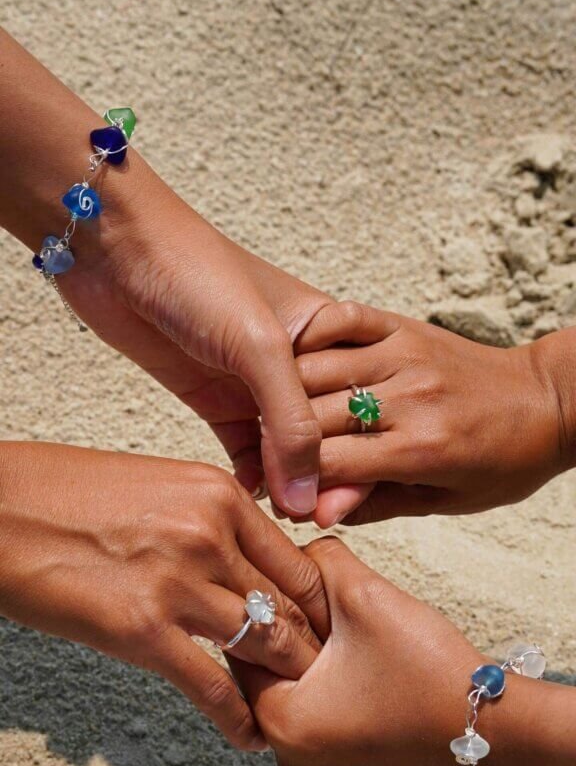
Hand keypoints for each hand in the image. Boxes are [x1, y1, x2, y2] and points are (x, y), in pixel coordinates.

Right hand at [0, 443, 328, 749]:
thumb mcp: (158, 487)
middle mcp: (211, 534)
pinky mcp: (141, 630)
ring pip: (266, 647)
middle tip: (320, 682)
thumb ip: (209, 523)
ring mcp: (179, 582)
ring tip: (292, 711)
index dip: (318, 608)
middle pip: (293, 607)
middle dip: (312, 651)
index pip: (299, 563)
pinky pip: (213, 688)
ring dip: (283, 686)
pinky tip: (248, 737)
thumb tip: (242, 565)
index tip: (319, 636)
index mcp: (219, 495)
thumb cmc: (66, 494)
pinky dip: (238, 720)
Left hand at [60, 165, 332, 514]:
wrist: (115, 248)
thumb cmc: (197, 272)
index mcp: (328, 335)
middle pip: (326, 434)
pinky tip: (253, 498)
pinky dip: (252, 476)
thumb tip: (309, 496)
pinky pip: (245, 450)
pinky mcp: (215, 398)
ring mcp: (254, 382)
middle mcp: (297, 362)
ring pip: (284, 447)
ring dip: (287, 481)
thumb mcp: (261, 346)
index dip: (359, 456)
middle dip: (322, 476)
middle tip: (312, 518)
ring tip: (284, 517)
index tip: (344, 503)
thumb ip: (291, 422)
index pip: (359, 407)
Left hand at [234, 537, 575, 765]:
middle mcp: (288, 758)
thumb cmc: (431, 669)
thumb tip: (291, 547)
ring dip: (314, 655)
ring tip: (352, 630)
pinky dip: (333, 683)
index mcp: (279, 724)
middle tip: (328, 603)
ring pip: (295, 689)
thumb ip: (317, 559)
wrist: (500, 728)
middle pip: (265, 670)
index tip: (292, 578)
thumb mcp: (366, 595)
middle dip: (291, 630)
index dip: (266, 603)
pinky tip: (366, 660)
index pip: (241, 644)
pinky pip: (321, 713)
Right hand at [294, 303, 564, 525]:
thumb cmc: (500, 461)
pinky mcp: (404, 326)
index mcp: (421, 447)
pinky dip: (310, 337)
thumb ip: (375, 503)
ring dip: (282, 393)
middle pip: (311, 417)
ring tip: (271, 415)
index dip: (288, 481)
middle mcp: (409, 396)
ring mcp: (405, 354)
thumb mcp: (443, 500)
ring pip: (313, 369)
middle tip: (262, 456)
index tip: (274, 490)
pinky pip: (341, 320)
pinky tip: (296, 361)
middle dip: (275, 442)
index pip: (326, 463)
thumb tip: (315, 511)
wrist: (547, 402)